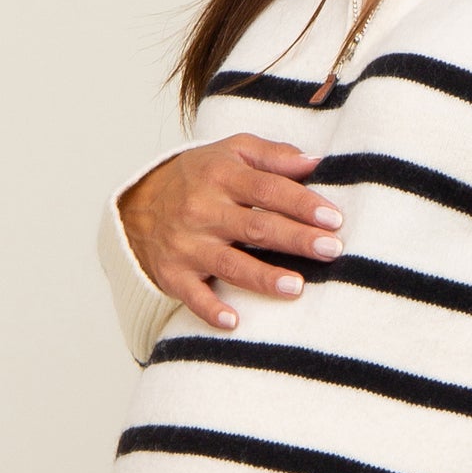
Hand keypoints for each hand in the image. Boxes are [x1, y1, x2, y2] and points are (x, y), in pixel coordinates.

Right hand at [117, 133, 342, 329]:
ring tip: (297, 287)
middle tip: (331, 249)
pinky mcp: (173, 274)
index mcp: (221, 176)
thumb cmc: (199, 176)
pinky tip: (234, 321)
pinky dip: (210, 310)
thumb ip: (274, 155)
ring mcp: (187, 245)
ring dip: (264, 277)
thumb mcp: (232, 151)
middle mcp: (203, 210)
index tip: (333, 218)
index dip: (302, 203)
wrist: (137, 204)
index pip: (269, 189)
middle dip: (296, 239)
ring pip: (230, 264)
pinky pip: (192, 296)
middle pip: (256, 227)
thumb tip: (315, 162)